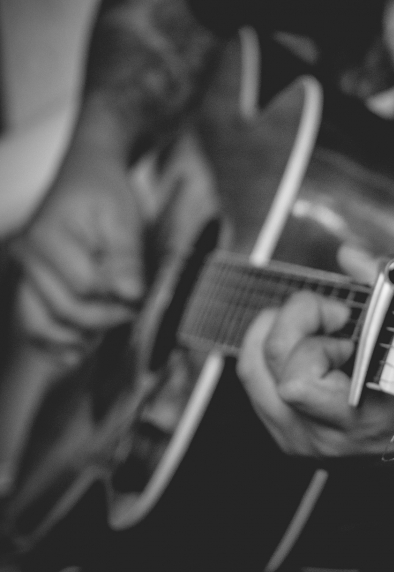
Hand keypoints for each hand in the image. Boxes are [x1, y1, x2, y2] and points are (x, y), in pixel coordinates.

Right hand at [9, 142, 144, 365]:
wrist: (87, 174)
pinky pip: (33, 322)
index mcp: (48, 238)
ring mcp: (26, 273)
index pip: (85, 288)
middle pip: (65, 310)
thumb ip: (127, 257)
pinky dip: (53, 342)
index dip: (117, 298)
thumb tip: (131, 294)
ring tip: (105, 334)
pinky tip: (78, 350)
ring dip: (75, 337)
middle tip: (131, 312)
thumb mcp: (124, 217)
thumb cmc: (105, 192)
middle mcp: (29, 258)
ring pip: (40, 324)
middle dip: (104, 318)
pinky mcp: (32, 284)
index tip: (140, 295)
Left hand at [237, 291, 393, 458]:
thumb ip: (385, 292)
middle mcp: (316, 436)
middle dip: (296, 320)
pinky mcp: (282, 435)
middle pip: (269, 364)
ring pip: (251, 369)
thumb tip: (350, 255)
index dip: (315, 342)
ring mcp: (295, 439)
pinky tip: (305, 348)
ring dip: (278, 333)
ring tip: (314, 330)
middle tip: (332, 317)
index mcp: (354, 422)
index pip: (298, 382)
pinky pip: (256, 382)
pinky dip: (274, 353)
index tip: (346, 328)